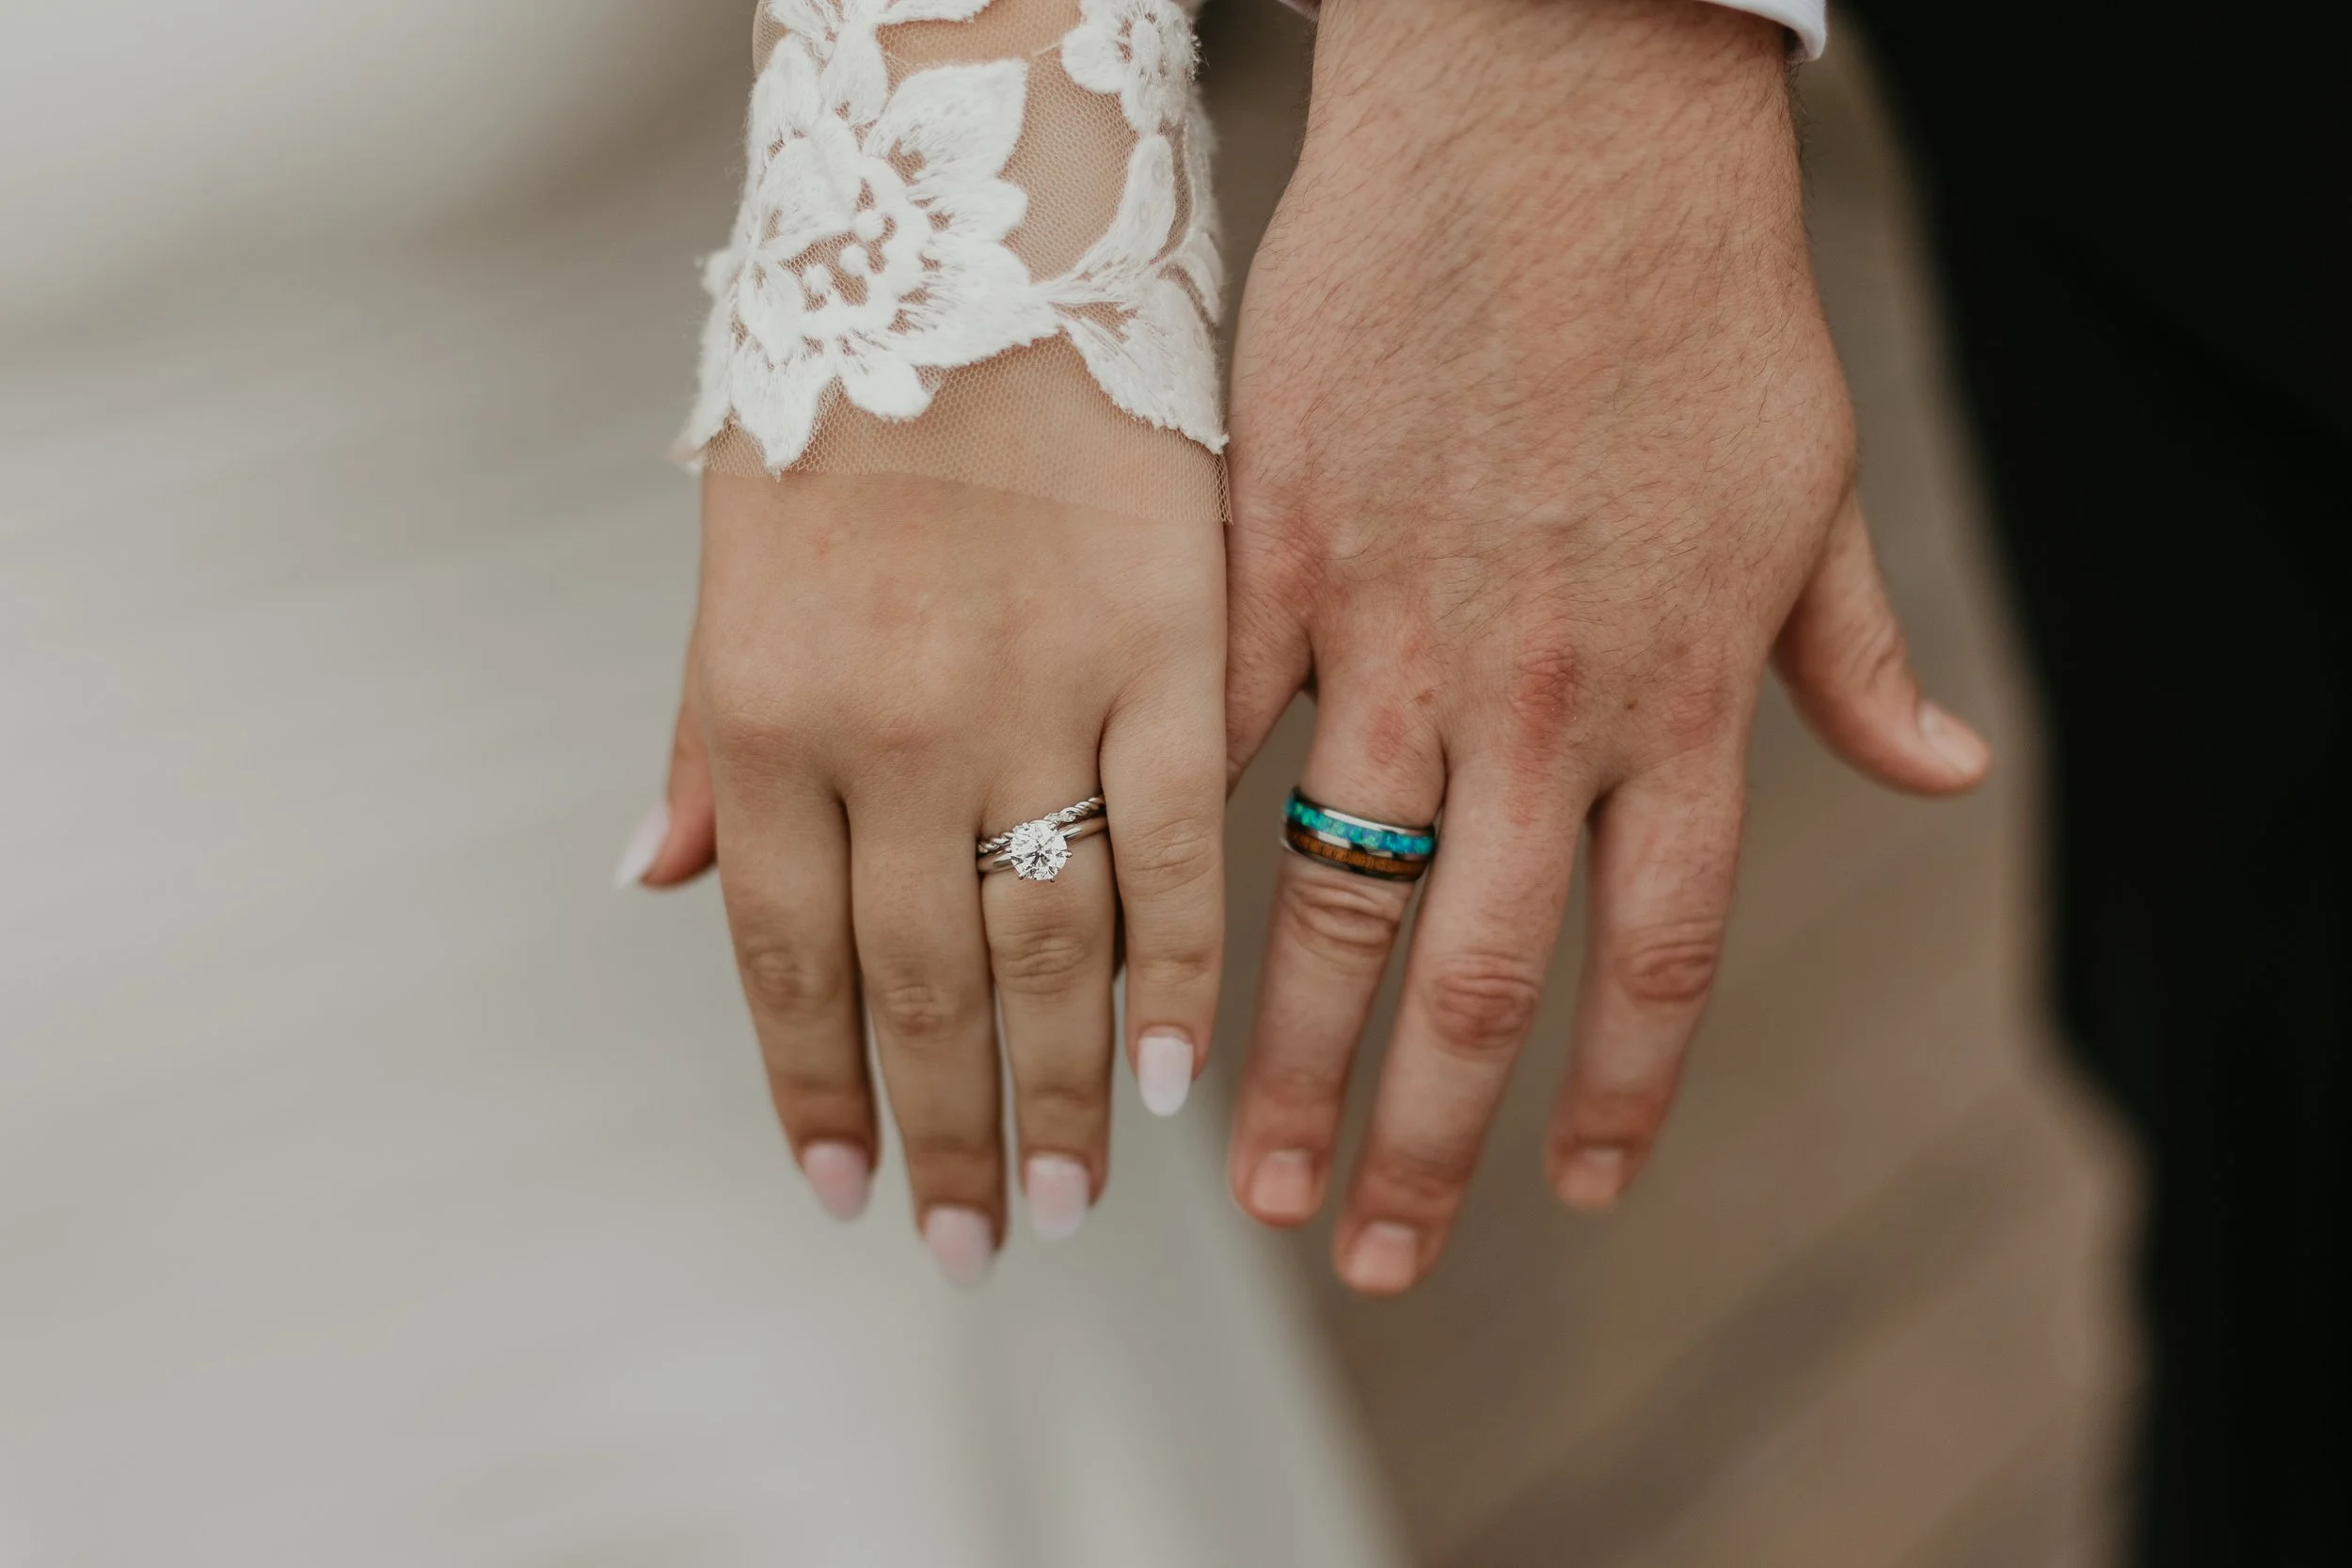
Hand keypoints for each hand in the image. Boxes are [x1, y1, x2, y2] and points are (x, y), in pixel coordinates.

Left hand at [624, 472, 1224, 1282]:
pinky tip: (1175, 1075)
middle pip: (920, 989)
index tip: (847, 1188)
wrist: (977, 243)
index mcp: (772, 716)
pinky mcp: (1170, 655)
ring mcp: (1040, 699)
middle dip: (945, 1136)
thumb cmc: (846, 402)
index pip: (786, 961)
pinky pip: (1177, 853)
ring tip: (1067, 1201)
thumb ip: (702, 735)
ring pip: (1050, 950)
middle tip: (969, 1243)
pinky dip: (1178, 978)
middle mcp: (897, 733)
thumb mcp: (729, 563)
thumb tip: (655, 878)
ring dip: (1060, 1097)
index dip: (815, 1094)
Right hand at [1221, 0, 1989, 1292]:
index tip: (1571, 1191)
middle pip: (1482, 969)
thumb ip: (1859, 658)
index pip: (1657, 952)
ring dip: (1286, 1050)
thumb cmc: (1695, 293)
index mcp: (1682, 694)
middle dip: (1427, 1136)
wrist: (1559, 116)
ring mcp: (1398, 627)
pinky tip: (1136, 946)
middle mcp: (1542, 695)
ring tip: (1241, 1167)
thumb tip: (1940, 774)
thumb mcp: (1816, 486)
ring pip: (1331, 889)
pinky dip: (1175, 846)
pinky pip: (1220, 732)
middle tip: (1377, 1250)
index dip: (1615, 1089)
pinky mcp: (1282, 547)